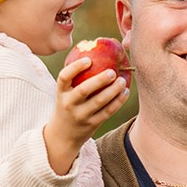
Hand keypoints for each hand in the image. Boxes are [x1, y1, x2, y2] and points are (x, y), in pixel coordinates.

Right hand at [44, 55, 130, 173]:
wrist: (62, 136)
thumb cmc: (67, 106)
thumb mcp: (65, 94)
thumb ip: (75, 78)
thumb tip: (92, 50)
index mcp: (61, 93)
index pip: (64, 77)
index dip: (75, 67)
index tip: (88, 60)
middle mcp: (69, 104)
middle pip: (84, 90)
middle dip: (99, 80)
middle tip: (112, 71)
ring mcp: (81, 115)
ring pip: (99, 102)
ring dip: (113, 90)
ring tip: (123, 80)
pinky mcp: (92, 124)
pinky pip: (108, 111)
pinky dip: (118, 101)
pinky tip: (125, 92)